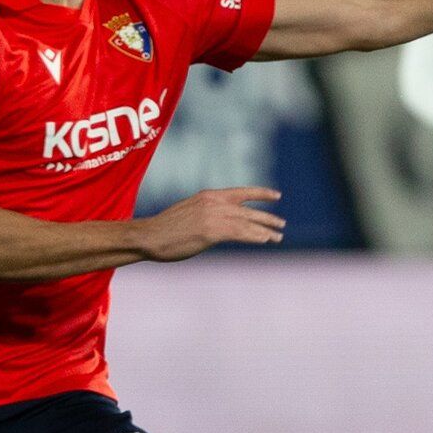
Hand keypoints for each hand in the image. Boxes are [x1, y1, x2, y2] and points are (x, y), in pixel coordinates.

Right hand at [136, 188, 284, 261]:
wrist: (150, 235)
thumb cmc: (165, 228)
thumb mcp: (190, 212)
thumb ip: (208, 213)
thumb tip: (220, 223)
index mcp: (209, 195)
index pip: (241, 192)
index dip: (261, 193)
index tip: (276, 195)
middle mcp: (215, 202)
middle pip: (248, 209)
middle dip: (268, 217)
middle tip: (282, 224)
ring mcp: (214, 216)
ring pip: (247, 222)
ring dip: (265, 230)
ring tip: (278, 236)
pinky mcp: (212, 232)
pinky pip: (240, 233)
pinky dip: (255, 237)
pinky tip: (265, 240)